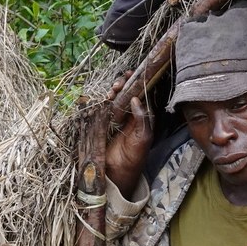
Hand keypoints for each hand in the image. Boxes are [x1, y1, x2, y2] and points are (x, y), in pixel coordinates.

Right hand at [106, 72, 153, 199]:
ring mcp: (117, 117)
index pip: (140, 94)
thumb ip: (142, 118)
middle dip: (122, 85)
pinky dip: (103, 99)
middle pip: (126, 92)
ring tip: (112, 91)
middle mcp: (130, 115)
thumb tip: (136, 98)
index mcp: (142, 117)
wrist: (118, 171)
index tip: (130, 75)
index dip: (136, 83)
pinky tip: (104, 98)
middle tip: (117, 85)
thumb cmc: (135, 156)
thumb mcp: (143, 137)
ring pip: (115, 97)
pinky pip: (104, 106)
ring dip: (113, 91)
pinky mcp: (105, 121)